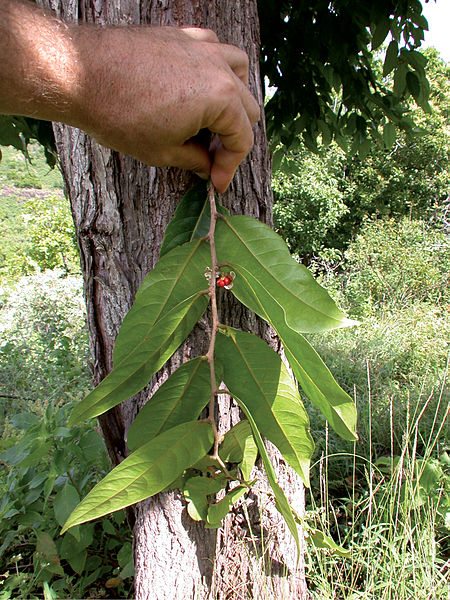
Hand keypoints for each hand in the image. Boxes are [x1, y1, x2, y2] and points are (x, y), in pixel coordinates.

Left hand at [74, 25, 259, 191]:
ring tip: (215, 119)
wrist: (81, 74)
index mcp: (221, 98)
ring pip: (240, 71)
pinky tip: (199, 85)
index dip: (230, 167)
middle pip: (247, 108)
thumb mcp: (163, 152)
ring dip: (234, 99)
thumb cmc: (120, 115)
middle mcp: (219, 68)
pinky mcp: (182, 35)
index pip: (242, 139)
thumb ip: (195, 160)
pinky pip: (215, 48)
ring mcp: (202, 46)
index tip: (217, 182)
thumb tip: (207, 166)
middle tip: (211, 159)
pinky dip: (216, 68)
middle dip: (232, 138)